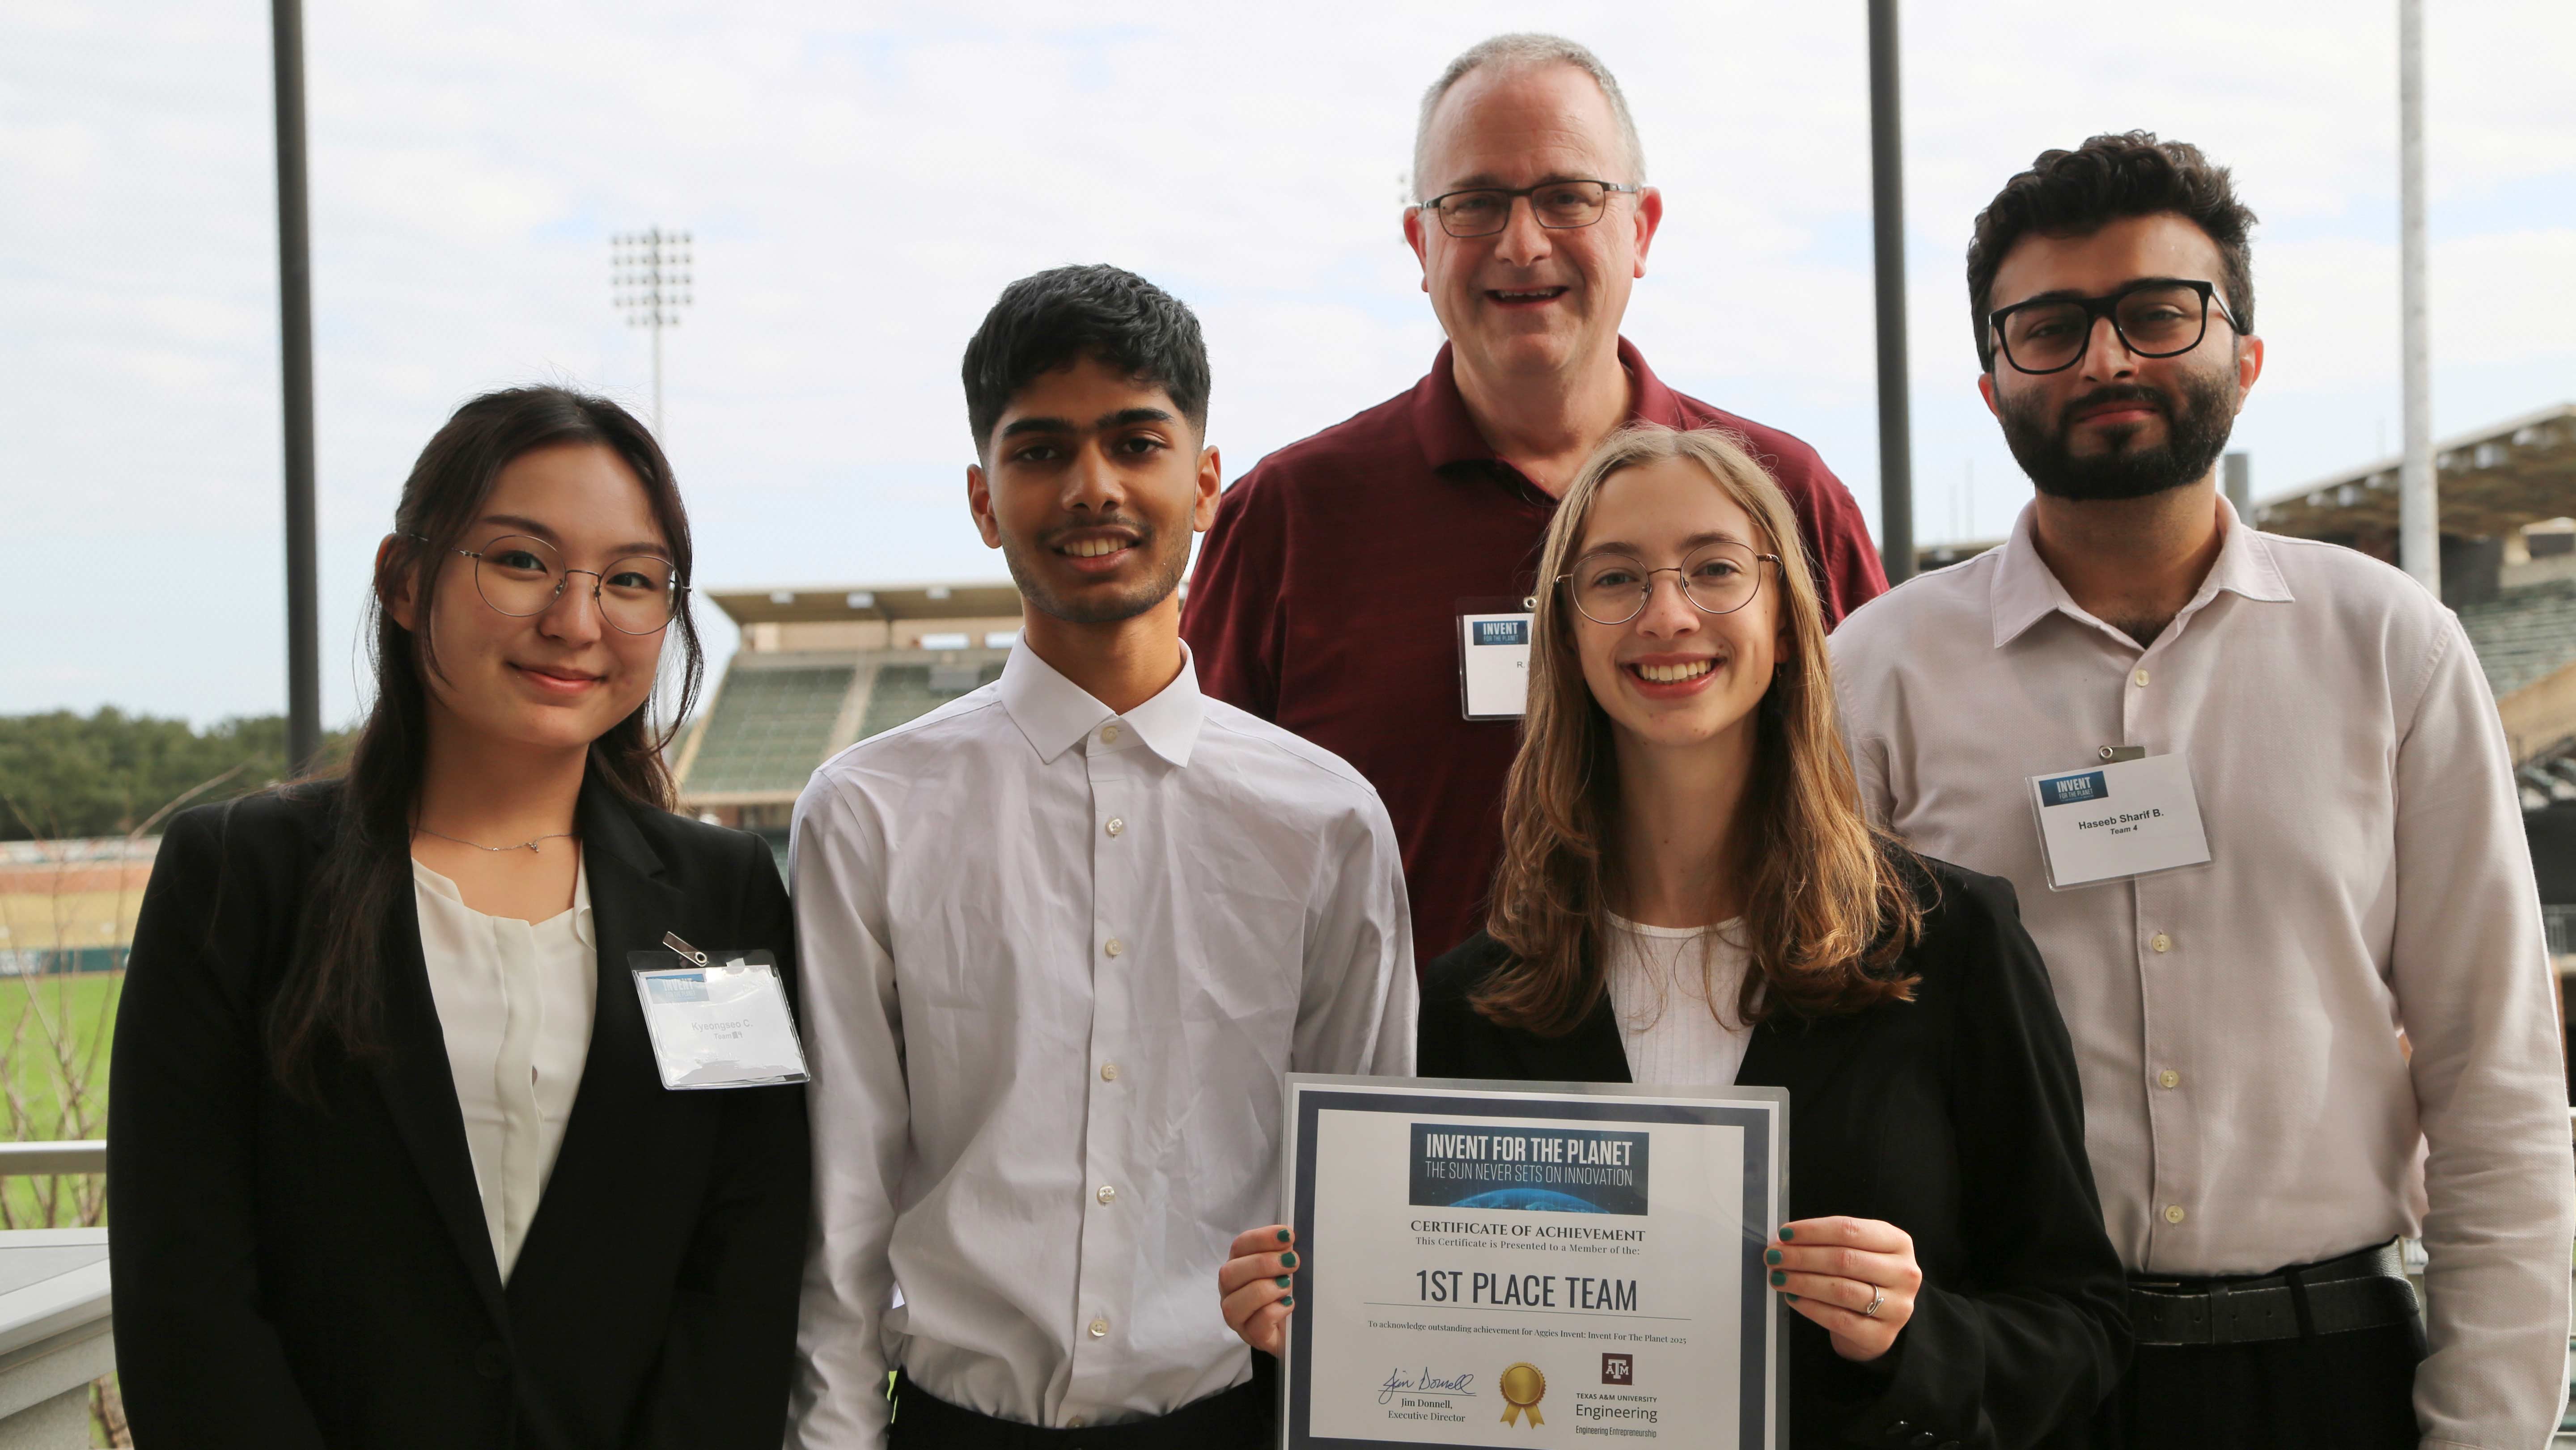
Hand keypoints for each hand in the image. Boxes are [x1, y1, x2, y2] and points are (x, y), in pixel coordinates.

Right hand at [1217, 1225, 1300, 1355]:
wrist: (1298, 1329)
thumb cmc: (1288, 1292)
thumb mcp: (1287, 1269)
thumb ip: (1284, 1253)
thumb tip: (1290, 1238)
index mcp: (1239, 1266)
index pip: (1239, 1246)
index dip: (1262, 1238)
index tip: (1287, 1235)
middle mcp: (1231, 1291)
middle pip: (1229, 1273)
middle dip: (1262, 1264)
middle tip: (1292, 1262)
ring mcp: (1238, 1317)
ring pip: (1235, 1303)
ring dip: (1265, 1289)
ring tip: (1288, 1286)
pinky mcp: (1252, 1337)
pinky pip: (1256, 1324)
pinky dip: (1274, 1312)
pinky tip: (1289, 1305)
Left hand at [1766, 1216, 1920, 1361]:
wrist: (1879, 1320)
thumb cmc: (1863, 1276)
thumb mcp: (1858, 1250)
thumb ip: (1829, 1241)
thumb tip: (1785, 1240)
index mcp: (1898, 1243)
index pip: (1850, 1229)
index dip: (1812, 1230)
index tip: (1784, 1233)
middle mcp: (1904, 1273)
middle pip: (1844, 1259)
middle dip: (1802, 1257)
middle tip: (1774, 1256)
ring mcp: (1897, 1307)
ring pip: (1841, 1290)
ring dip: (1802, 1281)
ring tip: (1778, 1277)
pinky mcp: (1881, 1335)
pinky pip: (1839, 1319)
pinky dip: (1811, 1307)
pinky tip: (1793, 1298)